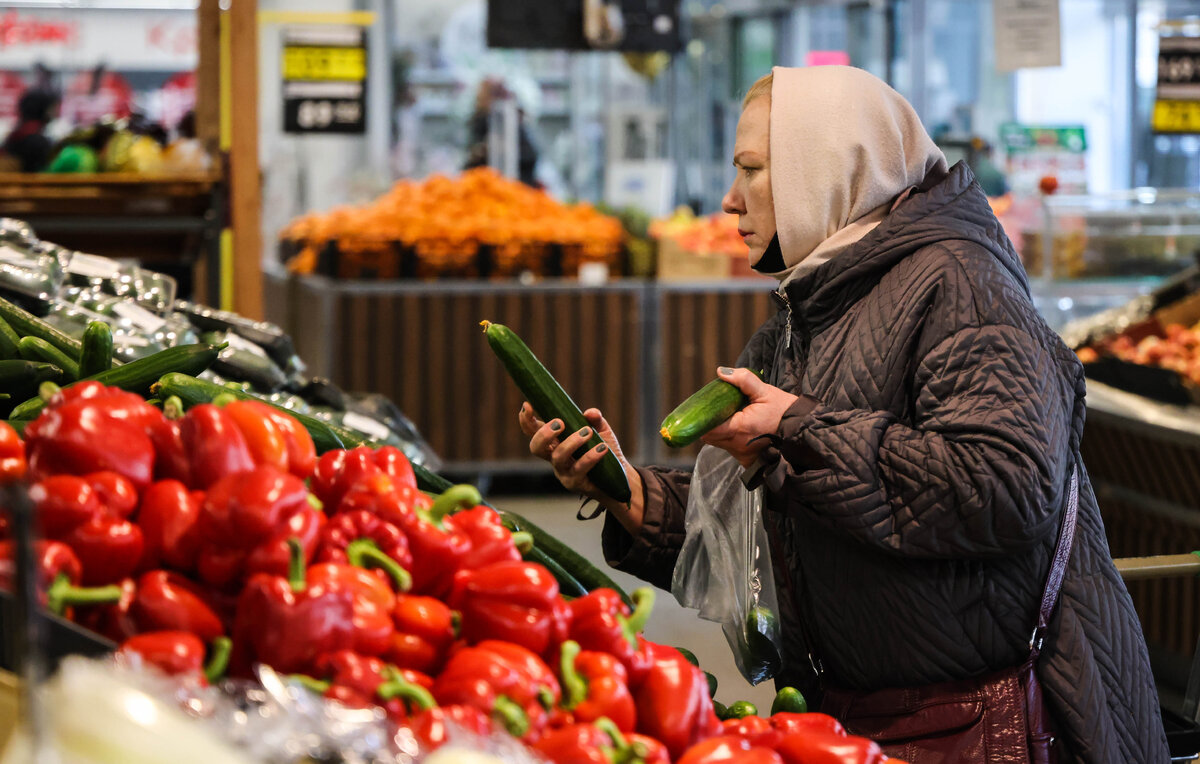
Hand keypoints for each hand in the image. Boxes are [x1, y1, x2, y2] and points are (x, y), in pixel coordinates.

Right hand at [519, 403, 643, 529]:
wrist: (618, 478)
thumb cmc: (603, 451)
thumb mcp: (601, 431)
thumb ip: (595, 419)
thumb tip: (590, 413)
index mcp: (554, 442)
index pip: (533, 431)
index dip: (526, 420)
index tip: (527, 405)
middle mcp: (554, 457)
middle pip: (536, 448)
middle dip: (544, 434)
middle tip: (560, 423)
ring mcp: (563, 472)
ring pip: (558, 457)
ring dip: (572, 442)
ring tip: (587, 432)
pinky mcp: (575, 483)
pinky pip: (579, 469)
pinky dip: (590, 456)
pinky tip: (602, 448)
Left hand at [701, 367, 798, 467]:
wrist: (803, 430)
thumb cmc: (785, 411)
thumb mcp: (765, 391)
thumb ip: (742, 379)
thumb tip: (722, 372)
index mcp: (739, 428)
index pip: (707, 429)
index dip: (702, 419)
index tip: (705, 408)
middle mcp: (738, 446)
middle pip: (710, 437)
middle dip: (710, 423)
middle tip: (719, 409)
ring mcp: (742, 455)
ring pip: (718, 443)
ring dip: (720, 431)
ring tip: (731, 417)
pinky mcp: (747, 461)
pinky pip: (730, 449)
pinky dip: (730, 439)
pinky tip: (740, 429)